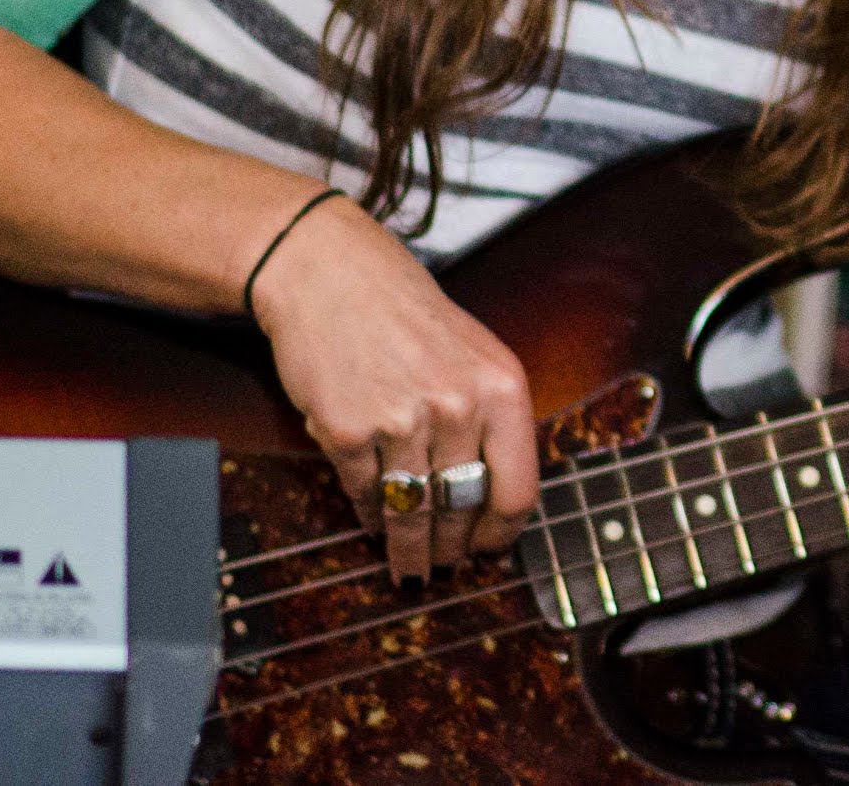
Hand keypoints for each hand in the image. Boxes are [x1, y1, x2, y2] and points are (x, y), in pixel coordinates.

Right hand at [249, 196, 542, 584]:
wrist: (331, 277)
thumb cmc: (408, 318)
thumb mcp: (476, 356)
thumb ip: (491, 420)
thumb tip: (493, 499)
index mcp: (504, 388)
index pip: (517, 490)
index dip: (502, 534)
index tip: (490, 552)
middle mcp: (459, 406)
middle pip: (463, 510)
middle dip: (452, 550)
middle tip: (445, 571)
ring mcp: (402, 420)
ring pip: (412, 512)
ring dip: (410, 550)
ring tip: (411, 570)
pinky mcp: (347, 431)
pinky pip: (365, 495)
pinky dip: (371, 517)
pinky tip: (376, 526)